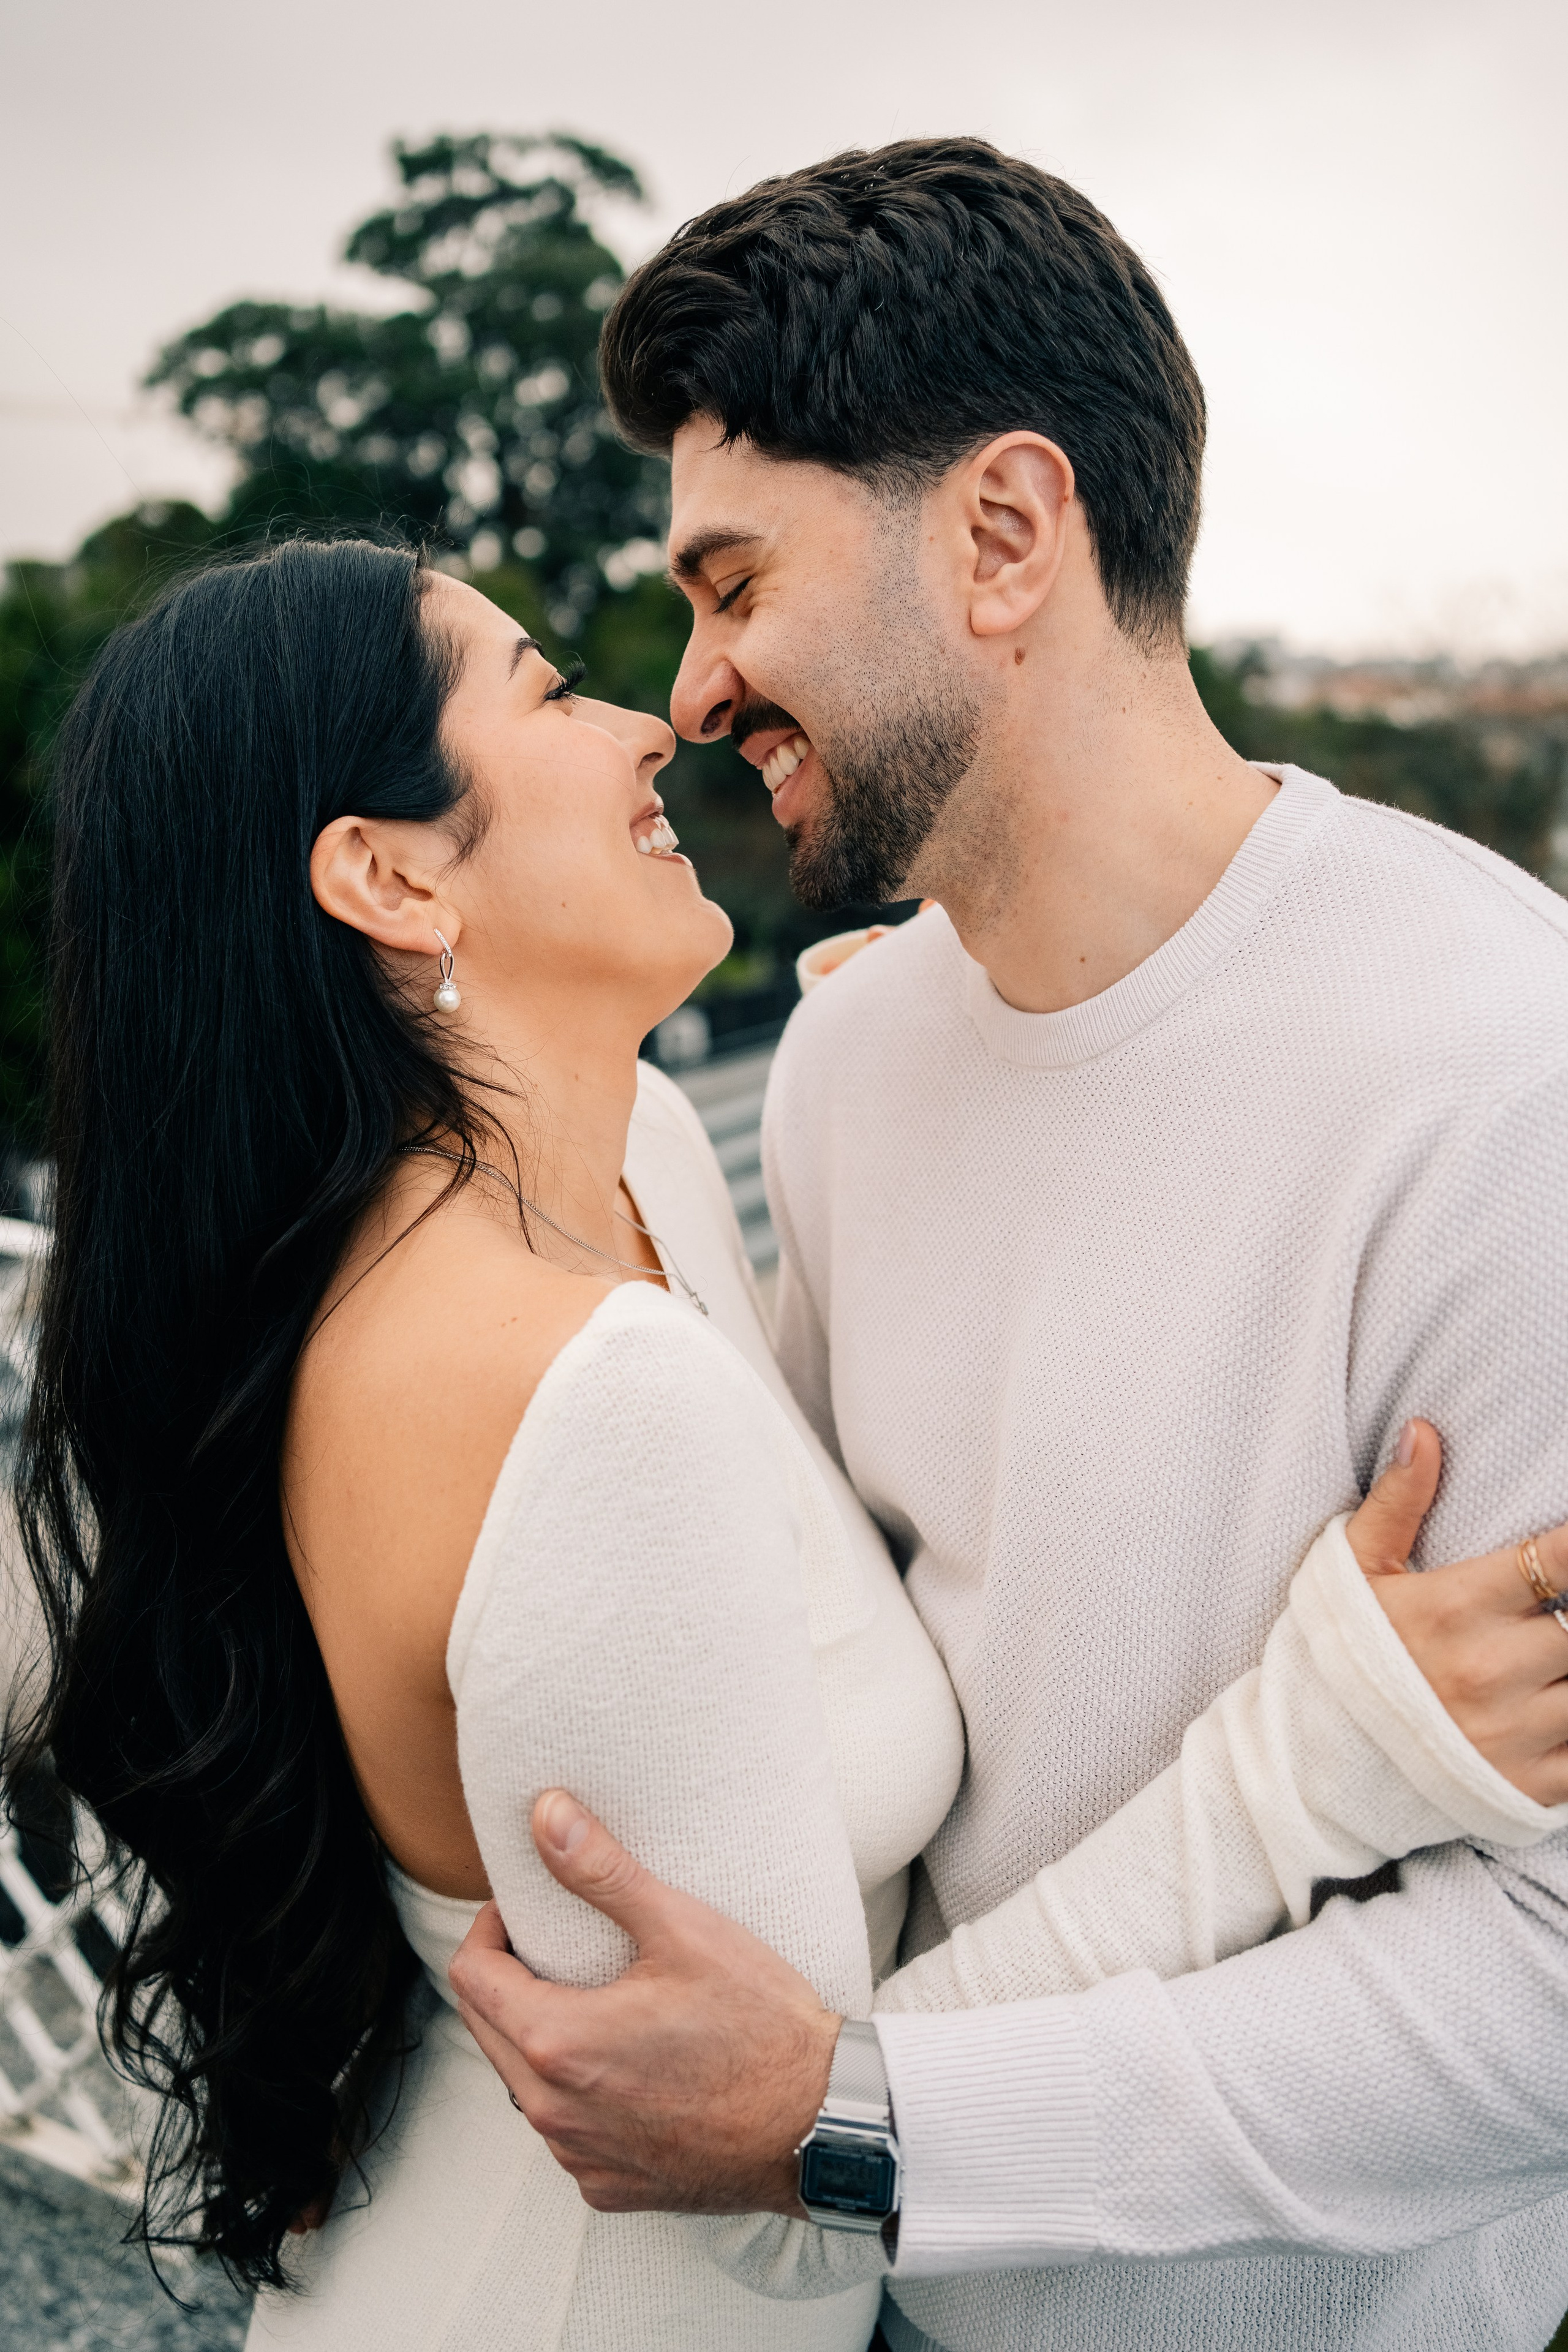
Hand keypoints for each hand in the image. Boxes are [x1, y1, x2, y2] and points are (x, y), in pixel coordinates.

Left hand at [447, 1790, 840, 2213]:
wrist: (822, 2123)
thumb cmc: (759, 2024)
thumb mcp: (681, 1929)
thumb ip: (601, 1871)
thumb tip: (545, 1814)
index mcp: (557, 2043)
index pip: (470, 1976)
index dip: (490, 1929)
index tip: (524, 1910)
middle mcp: (553, 2113)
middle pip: (485, 2029)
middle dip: (507, 1979)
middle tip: (555, 1945)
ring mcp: (580, 2158)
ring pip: (523, 2084)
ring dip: (539, 2038)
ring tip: (596, 1999)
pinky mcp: (609, 2188)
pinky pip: (565, 2131)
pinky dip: (578, 2093)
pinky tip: (627, 2063)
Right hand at [1345, 1420, 1567, 1802]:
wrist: (1316, 1763)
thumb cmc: (1342, 1655)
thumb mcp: (1356, 1571)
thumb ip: (1398, 1501)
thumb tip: (1423, 1431)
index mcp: (1455, 1608)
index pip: (1558, 1562)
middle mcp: (1491, 1670)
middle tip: (1544, 1611)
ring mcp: (1514, 1733)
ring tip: (1546, 1658)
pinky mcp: (1530, 1786)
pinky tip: (1550, 1702)